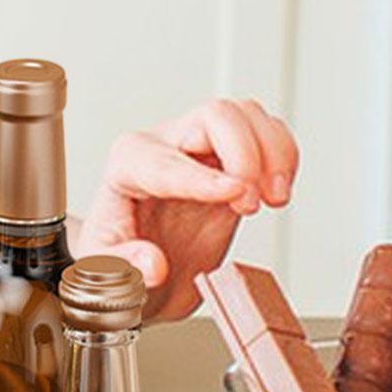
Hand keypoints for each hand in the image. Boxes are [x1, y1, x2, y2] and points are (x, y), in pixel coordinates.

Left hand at [77, 99, 297, 321]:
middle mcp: (164, 146)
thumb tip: (153, 263)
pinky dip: (283, 156)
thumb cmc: (120, 264)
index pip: (165, 162)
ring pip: (245, 116)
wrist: (140, 269)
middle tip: (253, 203)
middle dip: (244, 154)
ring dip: (273, 152)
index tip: (235, 192)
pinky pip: (265, 133)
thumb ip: (124, 267)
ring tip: (274, 198)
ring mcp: (200, 147)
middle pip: (213, 116)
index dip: (202, 177)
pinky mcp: (230, 159)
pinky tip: (277, 191)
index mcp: (126, 167)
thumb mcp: (107, 274)